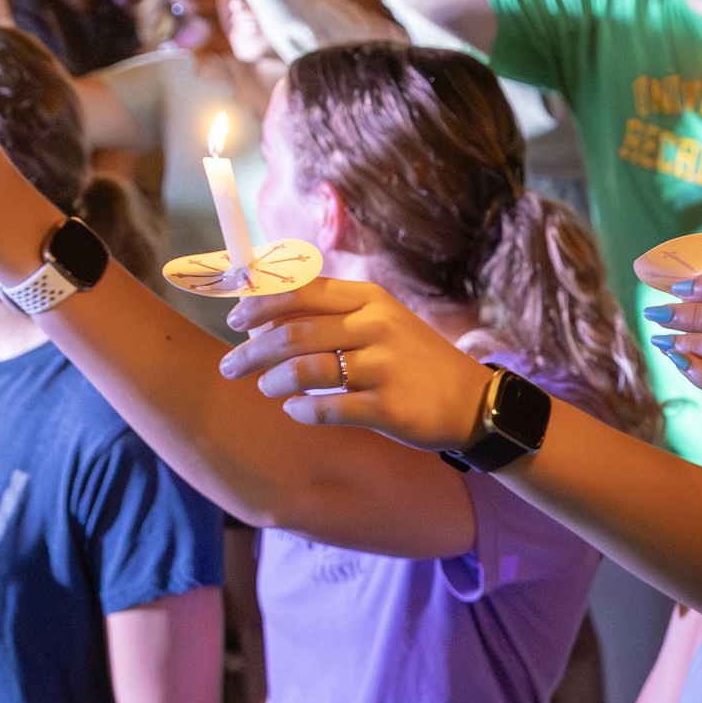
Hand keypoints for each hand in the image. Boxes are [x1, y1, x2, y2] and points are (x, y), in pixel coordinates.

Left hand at [220, 273, 493, 445]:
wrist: (472, 400)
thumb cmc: (414, 360)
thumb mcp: (382, 321)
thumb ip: (333, 316)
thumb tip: (266, 320)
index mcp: (369, 299)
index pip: (302, 291)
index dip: (260, 303)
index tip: (234, 319)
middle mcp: (375, 327)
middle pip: (293, 334)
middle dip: (251, 352)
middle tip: (229, 368)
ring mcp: (383, 367)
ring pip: (304, 371)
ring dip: (273, 382)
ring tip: (267, 390)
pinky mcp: (389, 407)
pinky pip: (327, 409)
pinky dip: (301, 411)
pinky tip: (294, 411)